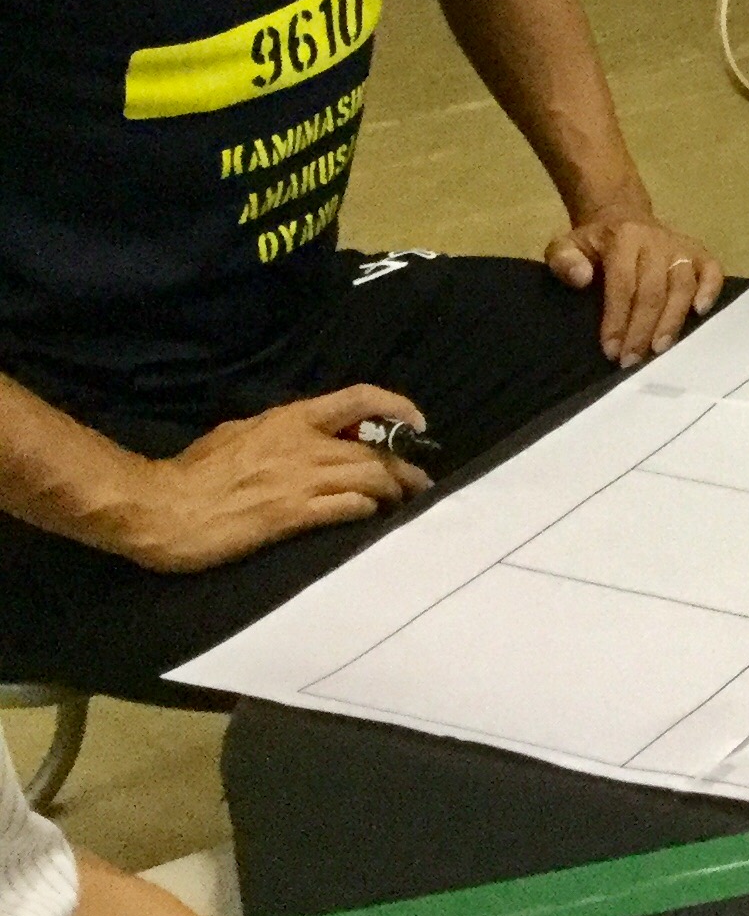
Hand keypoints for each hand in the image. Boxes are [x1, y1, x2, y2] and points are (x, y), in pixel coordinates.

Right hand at [110, 386, 427, 572]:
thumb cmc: (193, 472)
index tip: (417, 423)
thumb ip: (277, 431)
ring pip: (369, 477)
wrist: (162, 508)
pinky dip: (366, 509)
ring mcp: (301, 480)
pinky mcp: (292, 516)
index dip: (396, 406)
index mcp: (291, 419)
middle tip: (419, 479)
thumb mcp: (238, 432)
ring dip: (394, 490)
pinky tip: (372, 514)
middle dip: (404, 465)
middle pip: (374, 448)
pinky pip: (346, 507)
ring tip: (405, 500)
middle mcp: (305, 445)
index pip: (359, 398)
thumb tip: (306, 432)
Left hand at [545, 205, 723, 366]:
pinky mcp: (699, 252)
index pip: (623, 284)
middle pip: (655, 290)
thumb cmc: (593, 243)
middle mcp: (657, 240)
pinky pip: (712, 270)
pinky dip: (710, 291)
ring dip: (672, 320)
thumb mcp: (566, 245)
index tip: (611, 350)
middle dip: (643, 329)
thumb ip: (565, 260)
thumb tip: (582, 279)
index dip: (618, 319)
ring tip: (659, 349)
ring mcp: (681, 246)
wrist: (621, 217)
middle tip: (632, 359)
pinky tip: (699, 313)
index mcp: (623, 238)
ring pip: (683, 285)